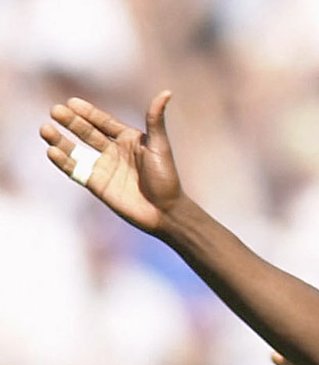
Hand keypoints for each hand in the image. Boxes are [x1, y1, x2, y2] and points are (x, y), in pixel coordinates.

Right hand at [41, 93, 183, 232]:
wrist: (165, 212)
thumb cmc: (166, 178)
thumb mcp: (159, 146)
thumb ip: (155, 120)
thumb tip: (166, 92)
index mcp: (128, 139)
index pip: (103, 122)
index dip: (88, 113)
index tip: (72, 102)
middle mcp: (114, 151)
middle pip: (87, 132)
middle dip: (71, 122)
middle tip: (55, 111)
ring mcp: (104, 167)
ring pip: (77, 150)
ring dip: (60, 140)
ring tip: (45, 129)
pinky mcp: (96, 184)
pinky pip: (75, 170)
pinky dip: (63, 161)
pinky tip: (52, 151)